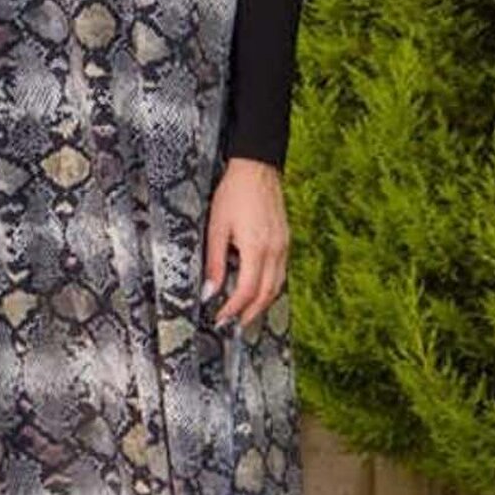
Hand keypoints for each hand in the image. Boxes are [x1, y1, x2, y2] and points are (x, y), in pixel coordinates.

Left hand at [202, 157, 288, 331]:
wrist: (256, 168)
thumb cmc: (233, 193)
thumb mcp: (216, 227)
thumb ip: (214, 262)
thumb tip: (209, 292)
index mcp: (256, 247)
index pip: (247, 290)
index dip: (233, 309)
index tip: (220, 318)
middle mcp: (275, 250)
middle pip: (266, 294)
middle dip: (249, 313)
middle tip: (233, 325)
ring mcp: (283, 245)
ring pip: (277, 285)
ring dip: (262, 304)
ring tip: (245, 314)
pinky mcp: (285, 240)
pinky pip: (280, 272)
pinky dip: (269, 287)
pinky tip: (257, 290)